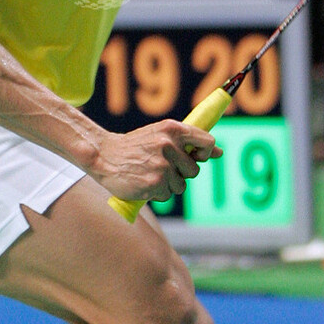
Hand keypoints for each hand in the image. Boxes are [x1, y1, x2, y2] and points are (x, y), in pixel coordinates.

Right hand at [89, 120, 222, 202]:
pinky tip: (143, 183)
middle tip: (160, 166)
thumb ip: (189, 142)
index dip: (205, 153)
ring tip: (149, 173)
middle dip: (181, 173)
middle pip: (194, 170)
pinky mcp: (154, 184)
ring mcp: (162, 165)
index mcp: (172, 128)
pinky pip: (167, 195)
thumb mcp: (161, 135)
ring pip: (181, 185)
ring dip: (168, 185)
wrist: (104, 156)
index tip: (195, 157)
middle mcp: (169, 144)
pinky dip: (157, 193)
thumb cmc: (135, 146)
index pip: (207, 142)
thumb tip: (220, 152)